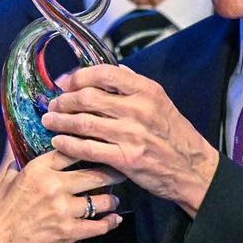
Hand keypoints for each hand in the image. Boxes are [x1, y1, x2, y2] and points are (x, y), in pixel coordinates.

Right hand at [0, 150, 124, 242]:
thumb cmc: (2, 210)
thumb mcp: (11, 178)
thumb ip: (23, 162)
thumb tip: (23, 145)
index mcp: (40, 169)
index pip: (73, 151)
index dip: (90, 148)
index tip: (102, 147)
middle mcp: (54, 186)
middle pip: (95, 174)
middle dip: (113, 172)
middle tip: (121, 170)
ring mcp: (63, 209)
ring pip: (101, 200)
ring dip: (111, 200)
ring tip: (114, 199)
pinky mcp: (68, 231)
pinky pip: (98, 225)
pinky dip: (109, 222)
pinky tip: (113, 219)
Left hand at [43, 64, 218, 216]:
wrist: (193, 169)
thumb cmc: (175, 135)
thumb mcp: (160, 102)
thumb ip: (134, 86)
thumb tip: (109, 73)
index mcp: (147, 91)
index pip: (104, 73)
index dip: (79, 76)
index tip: (66, 82)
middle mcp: (139, 109)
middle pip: (88, 98)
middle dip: (65, 100)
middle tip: (54, 103)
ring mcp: (131, 135)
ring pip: (84, 123)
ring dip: (61, 121)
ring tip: (49, 120)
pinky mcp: (125, 159)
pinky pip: (88, 149)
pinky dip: (69, 144)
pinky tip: (58, 141)